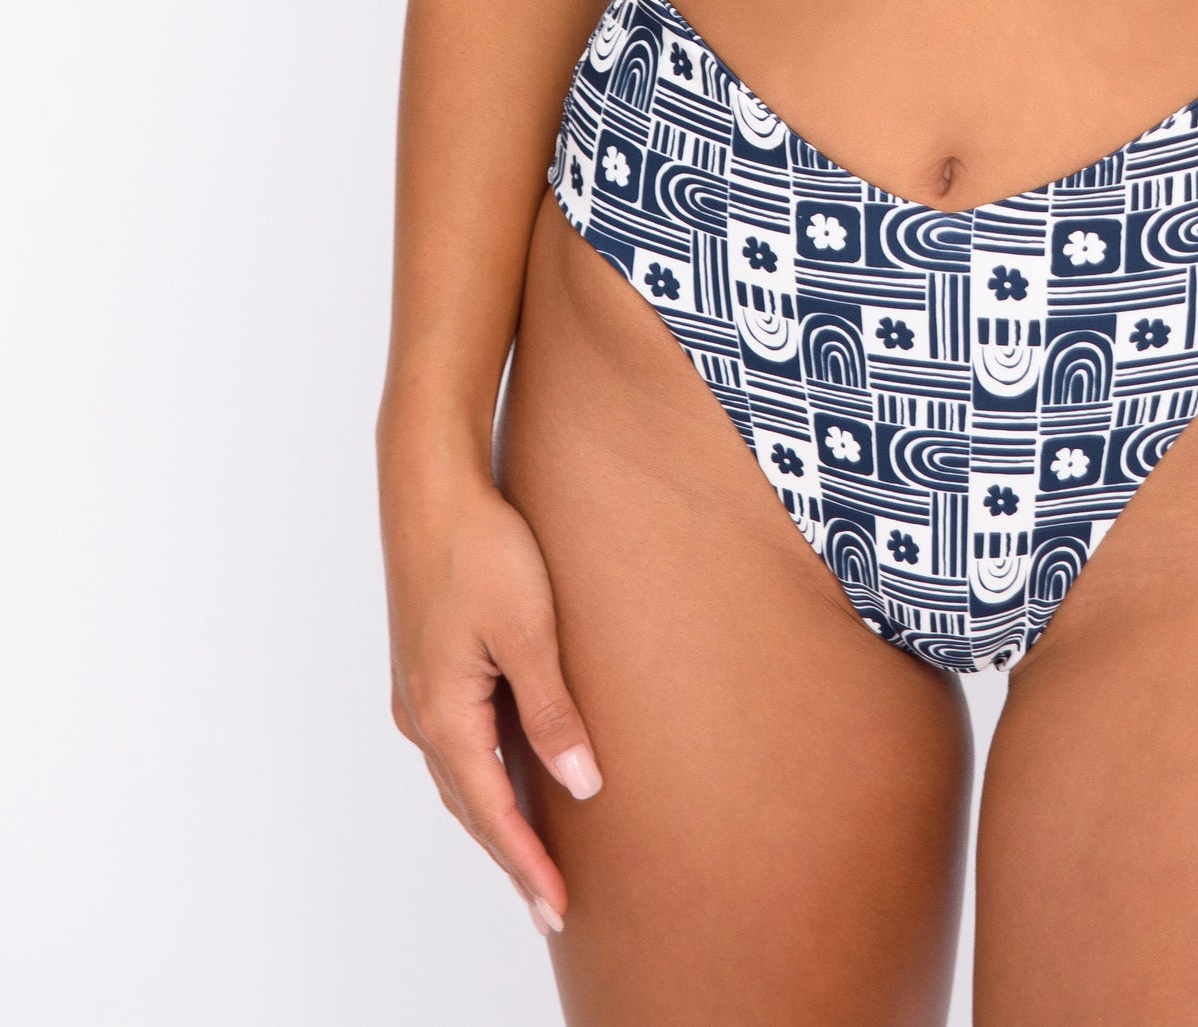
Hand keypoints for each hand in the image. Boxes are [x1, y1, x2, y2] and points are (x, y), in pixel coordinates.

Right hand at [384, 466, 601, 937]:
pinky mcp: (427, 667)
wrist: (429, 485)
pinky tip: (513, 777)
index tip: (557, 910)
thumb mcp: (529, 631)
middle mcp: (421, 715)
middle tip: (550, 906)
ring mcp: (419, 692)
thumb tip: (580, 785)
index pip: (493, 814)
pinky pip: (459, 744)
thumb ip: (553, 712)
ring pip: (462, 777)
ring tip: (535, 857)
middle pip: (471, 807)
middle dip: (511, 857)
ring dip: (497, 819)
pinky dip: (485, 776)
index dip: (528, 865)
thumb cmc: (479, 548)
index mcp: (444, 716)